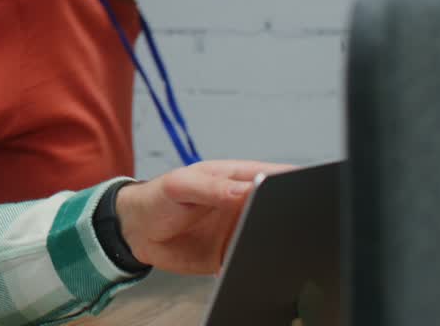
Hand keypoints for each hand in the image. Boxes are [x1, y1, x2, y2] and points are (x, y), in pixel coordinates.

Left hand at [115, 160, 290, 274]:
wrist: (136, 232)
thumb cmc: (157, 198)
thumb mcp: (181, 186)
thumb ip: (212, 188)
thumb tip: (248, 189)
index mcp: (237, 179)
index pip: (274, 176)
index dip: (292, 182)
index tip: (303, 190)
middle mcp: (243, 204)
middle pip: (279, 208)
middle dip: (289, 215)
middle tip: (291, 223)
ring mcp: (240, 229)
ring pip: (270, 235)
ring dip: (274, 241)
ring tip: (268, 244)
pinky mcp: (233, 254)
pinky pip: (252, 259)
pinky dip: (256, 263)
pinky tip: (252, 264)